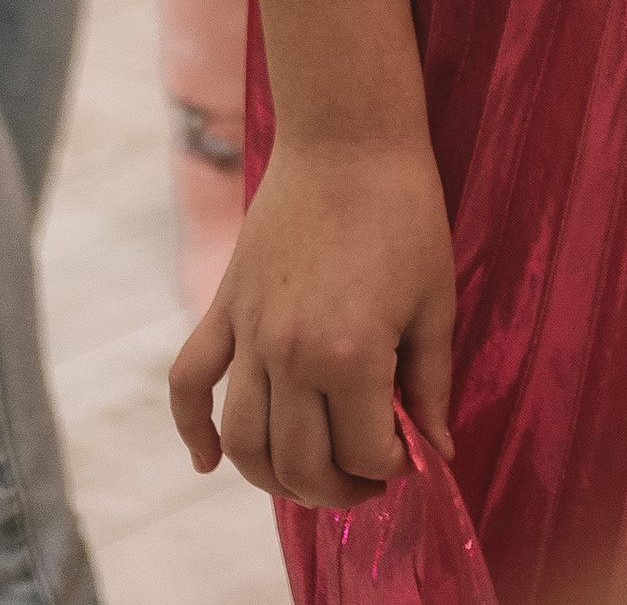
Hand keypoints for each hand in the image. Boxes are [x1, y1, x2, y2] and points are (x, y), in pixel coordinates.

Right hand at [169, 129, 455, 510]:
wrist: (348, 136)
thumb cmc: (405, 212)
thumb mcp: (435, 302)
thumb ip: (431, 385)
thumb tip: (437, 451)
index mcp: (352, 357)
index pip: (364, 454)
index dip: (392, 467)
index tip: (409, 455)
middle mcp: (291, 356)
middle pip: (300, 464)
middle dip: (337, 490)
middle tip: (366, 478)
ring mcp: (249, 333)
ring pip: (244, 442)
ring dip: (274, 480)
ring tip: (310, 478)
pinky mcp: (225, 307)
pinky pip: (189, 383)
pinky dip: (192, 432)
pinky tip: (209, 463)